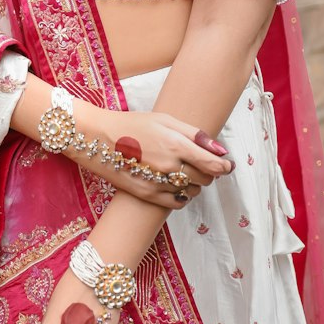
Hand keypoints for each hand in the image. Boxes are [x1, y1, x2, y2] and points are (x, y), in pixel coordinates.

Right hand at [64, 103, 234, 208]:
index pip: (213, 164)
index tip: (227, 165)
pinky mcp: (147, 195)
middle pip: (205, 179)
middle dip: (208, 172)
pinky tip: (173, 184)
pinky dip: (182, 196)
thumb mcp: (165, 120)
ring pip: (192, 191)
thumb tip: (221, 151)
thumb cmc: (133, 124)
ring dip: (194, 183)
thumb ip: (195, 134)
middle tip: (199, 163)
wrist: (97, 138)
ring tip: (182, 171)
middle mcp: (169, 166)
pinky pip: (177, 203)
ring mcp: (158, 182)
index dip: (224, 167)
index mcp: (175, 144)